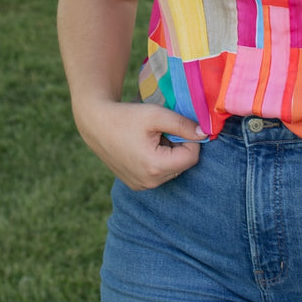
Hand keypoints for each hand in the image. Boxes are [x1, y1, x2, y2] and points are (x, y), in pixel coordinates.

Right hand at [73, 98, 207, 189]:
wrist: (95, 124)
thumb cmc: (126, 117)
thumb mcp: (157, 115)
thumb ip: (183, 125)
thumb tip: (205, 134)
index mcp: (156, 167)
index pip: (192, 157)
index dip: (190, 139)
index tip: (176, 127)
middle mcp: (150, 182)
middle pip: (182, 165)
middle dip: (178, 147)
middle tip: (160, 132)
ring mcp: (141, 186)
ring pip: (171, 170)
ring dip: (168, 154)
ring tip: (151, 139)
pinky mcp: (135, 184)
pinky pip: (158, 174)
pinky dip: (157, 161)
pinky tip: (143, 147)